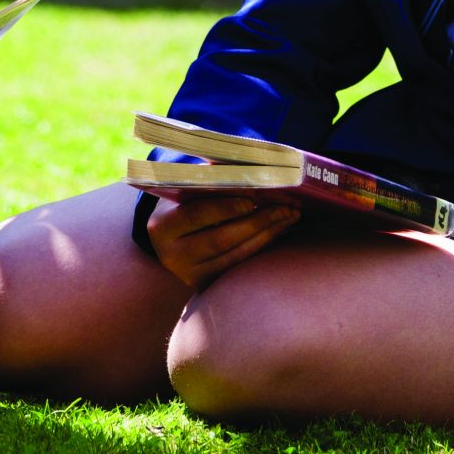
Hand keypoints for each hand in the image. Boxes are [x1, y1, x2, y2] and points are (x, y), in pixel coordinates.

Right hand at [146, 191, 300, 289]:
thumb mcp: (185, 193)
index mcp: (162, 227)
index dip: (225, 207)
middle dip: (257, 221)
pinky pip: (241, 266)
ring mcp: (192, 275)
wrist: (170, 242)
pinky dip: (263, 246)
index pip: (195, 215)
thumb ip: (210, 181)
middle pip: (220, 239)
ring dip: (268, 234)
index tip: (253, 198)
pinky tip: (280, 230)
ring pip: (236, 255)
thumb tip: (249, 168)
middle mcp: (173, 256)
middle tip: (286, 207)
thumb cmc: (182, 207)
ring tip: (291, 215)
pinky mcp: (209, 285)